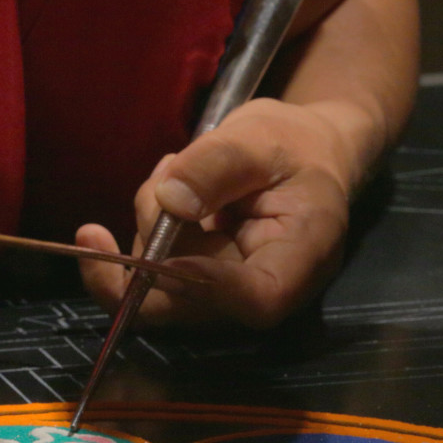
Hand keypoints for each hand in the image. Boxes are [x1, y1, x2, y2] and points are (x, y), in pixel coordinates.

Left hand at [75, 98, 352, 327]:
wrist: (298, 158)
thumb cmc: (294, 147)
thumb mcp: (262, 138)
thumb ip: (220, 164)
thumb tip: (169, 201)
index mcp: (299, 262)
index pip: (256, 299)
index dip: (205, 287)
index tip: (160, 260)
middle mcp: (258, 294)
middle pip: (190, 304)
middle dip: (155, 243)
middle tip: (164, 172)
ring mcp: (221, 297)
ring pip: (157, 287)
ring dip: (149, 222)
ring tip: (179, 167)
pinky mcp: (192, 287)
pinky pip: (146, 277)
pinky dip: (142, 229)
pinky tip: (165, 187)